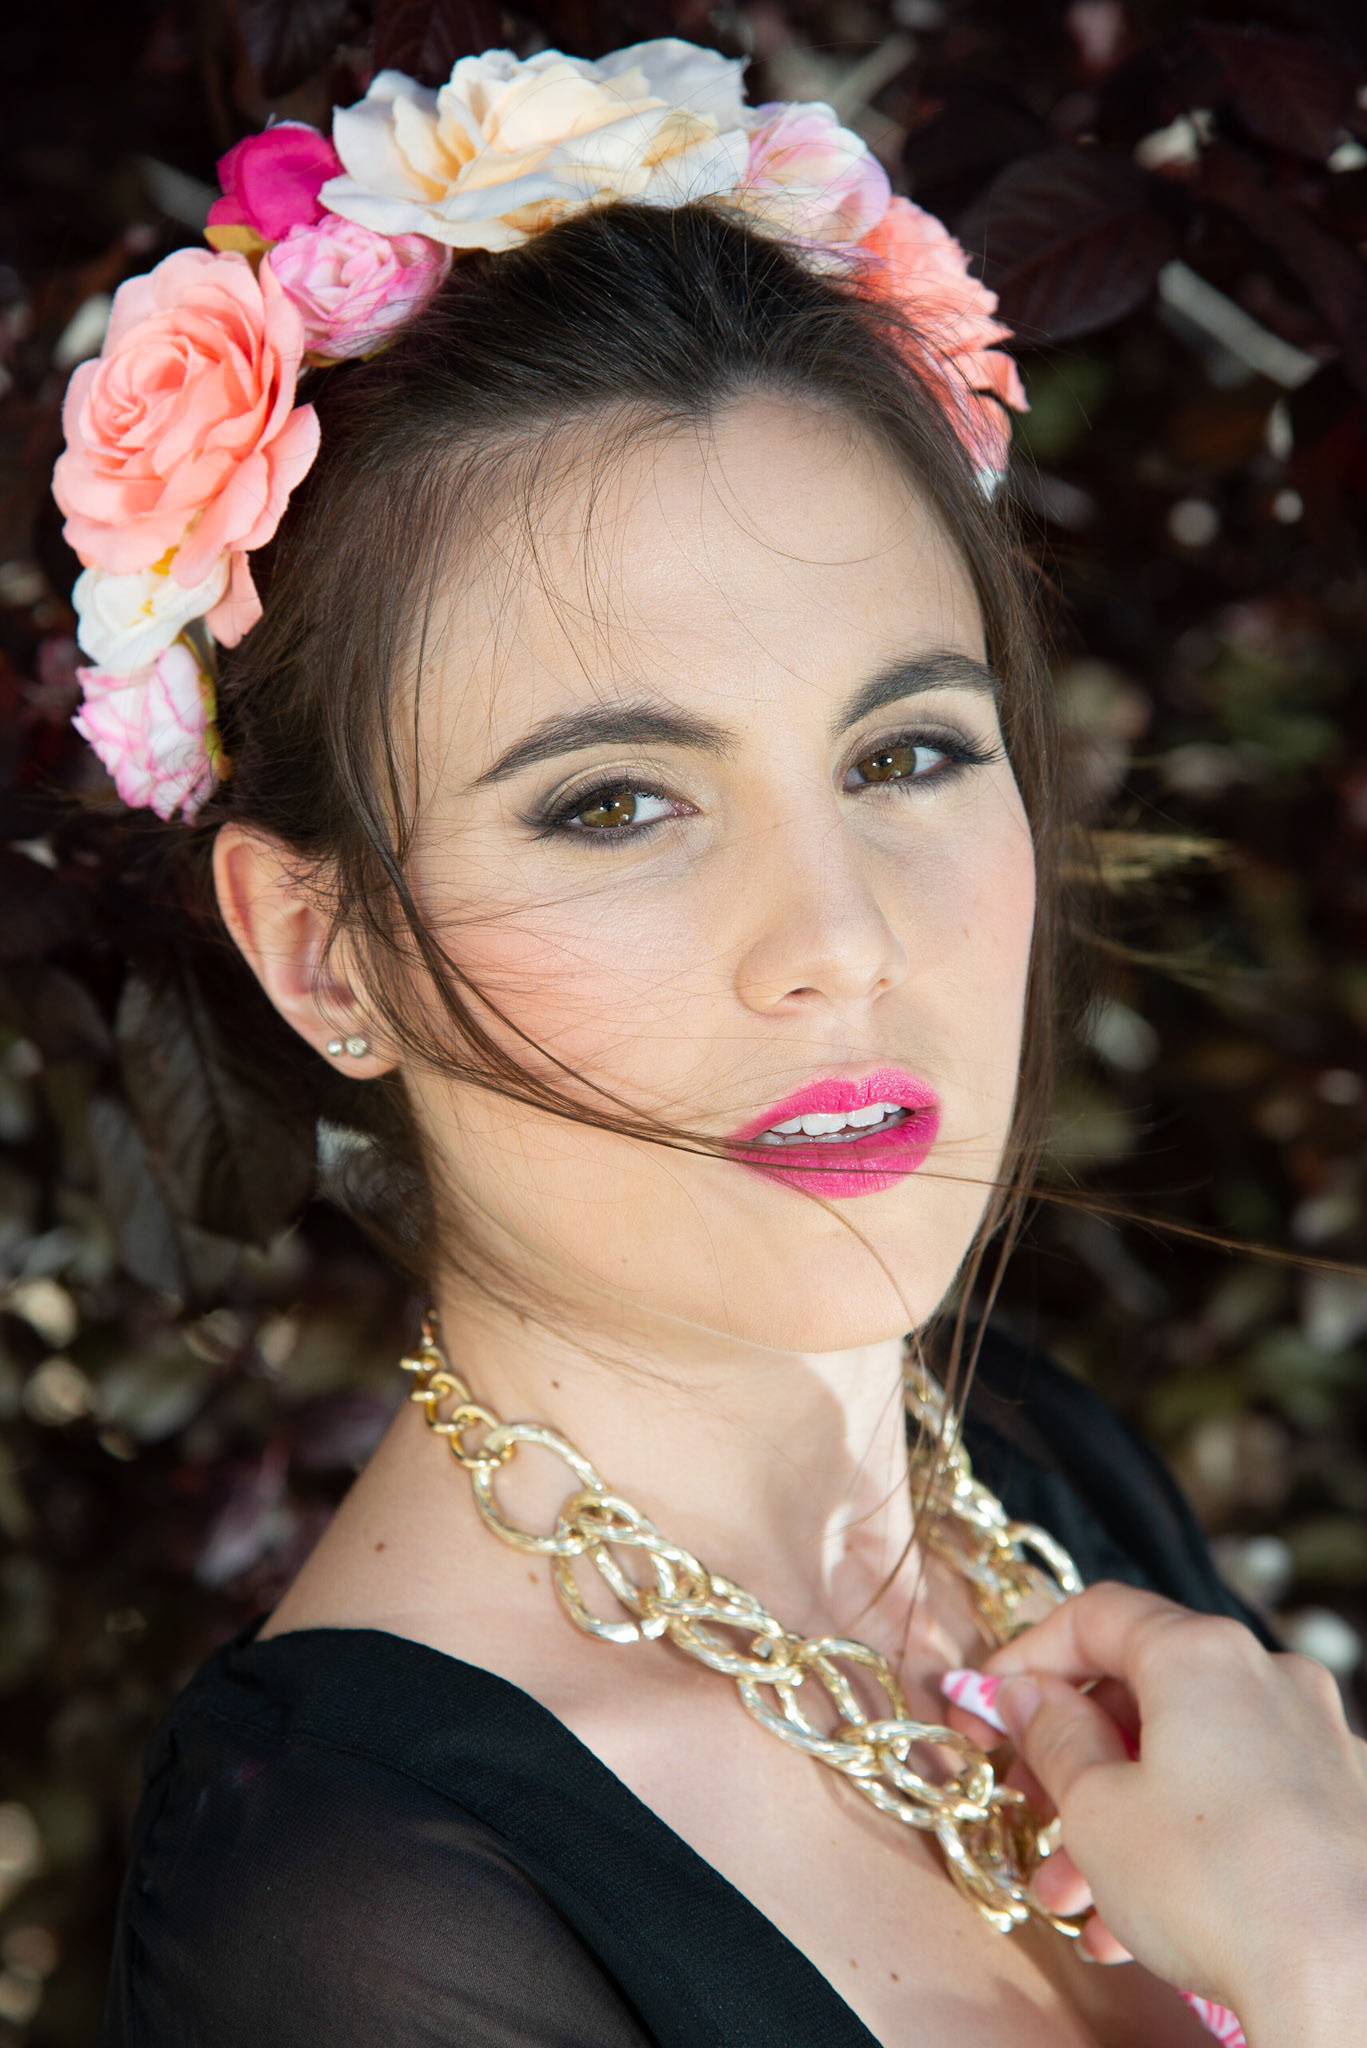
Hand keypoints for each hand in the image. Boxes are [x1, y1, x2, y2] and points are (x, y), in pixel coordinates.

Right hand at [946, 1583, 1366, 2032]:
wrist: (1342, 1983)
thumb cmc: (1214, 1885)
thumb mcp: (1094, 1808)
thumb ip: (1051, 1736)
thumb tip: (1030, 1697)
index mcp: (1202, 1654)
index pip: (1094, 1615)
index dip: (1027, 1657)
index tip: (989, 1706)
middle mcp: (1270, 1678)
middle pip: (1144, 1691)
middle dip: (1072, 1756)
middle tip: (1026, 1806)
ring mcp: (1318, 1742)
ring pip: (1189, 1757)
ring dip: (1118, 1815)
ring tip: (1071, 1893)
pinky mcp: (1344, 1807)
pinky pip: (1241, 1799)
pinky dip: (1182, 1838)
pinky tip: (1137, 1918)